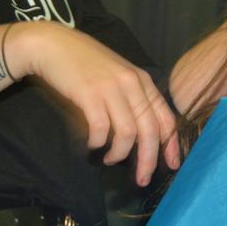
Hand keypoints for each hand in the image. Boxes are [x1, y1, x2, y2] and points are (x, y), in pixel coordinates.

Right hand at [10, 22, 178, 185]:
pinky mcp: (90, 94)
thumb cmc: (87, 65)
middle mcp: (133, 84)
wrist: (54, 45)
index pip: (166, 117)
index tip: (172, 165)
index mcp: (144, 82)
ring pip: (128, 133)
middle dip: (148, 160)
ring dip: (120, 154)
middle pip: (150, 130)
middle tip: (142, 179)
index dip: (171, 144)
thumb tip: (144, 134)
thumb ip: (133, 100)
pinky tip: (93, 146)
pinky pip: (101, 128)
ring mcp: (112, 89)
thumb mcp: (119, 78)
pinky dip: (98, 143)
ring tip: (109, 159)